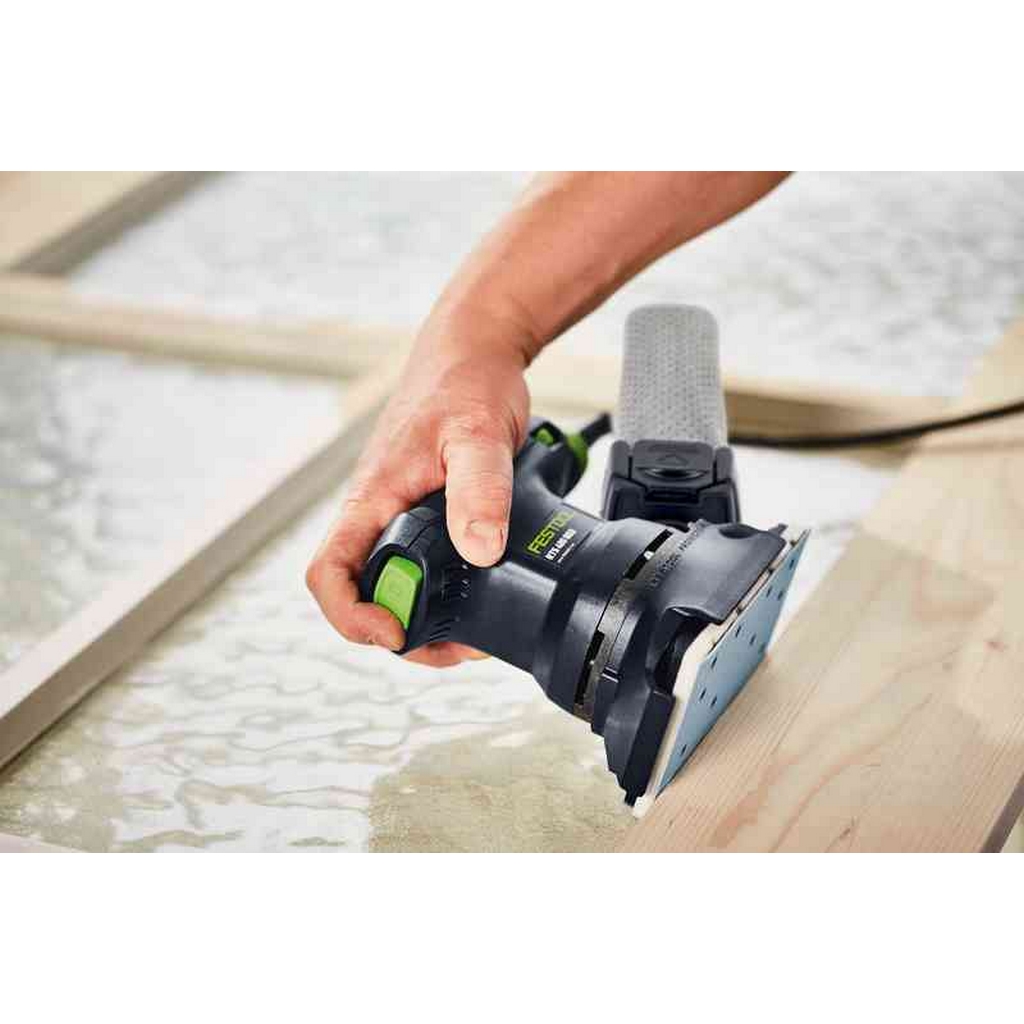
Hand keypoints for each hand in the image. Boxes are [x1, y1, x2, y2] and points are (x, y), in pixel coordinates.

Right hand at [306, 309, 531, 666]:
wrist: (474, 353)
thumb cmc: (465, 382)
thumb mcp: (479, 435)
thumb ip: (480, 490)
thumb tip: (480, 551)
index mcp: (372, 498)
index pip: (329, 573)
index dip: (353, 616)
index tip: (395, 633)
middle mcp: (377, 513)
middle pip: (364, 594)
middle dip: (404, 632)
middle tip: (458, 646)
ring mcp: (398, 515)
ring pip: (395, 585)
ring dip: (427, 617)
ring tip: (473, 631)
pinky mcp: (424, 513)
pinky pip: (422, 565)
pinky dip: (445, 590)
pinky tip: (480, 594)